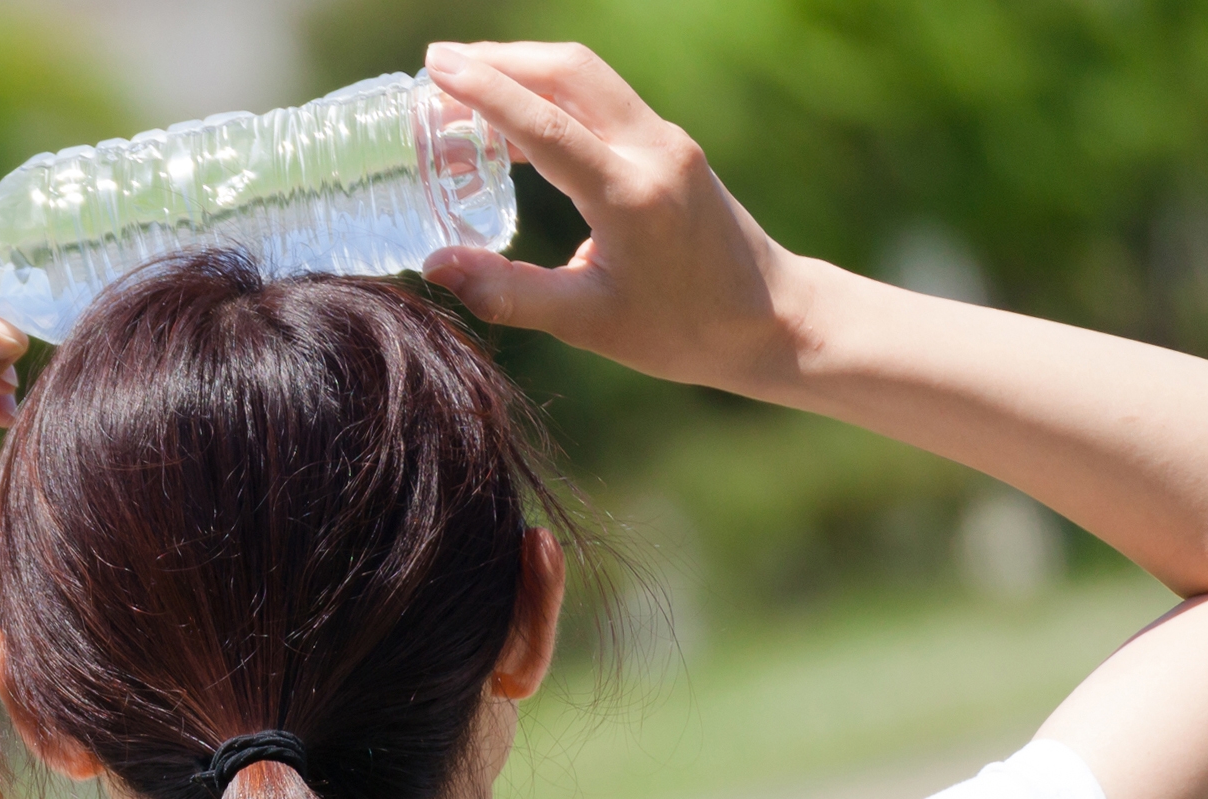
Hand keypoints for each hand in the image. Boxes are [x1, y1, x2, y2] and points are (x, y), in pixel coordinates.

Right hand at [419, 41, 806, 390]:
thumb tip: (436, 265)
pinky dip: (552, 95)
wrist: (771, 319)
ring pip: (587, 77)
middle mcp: (654, 152)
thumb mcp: (588, 324)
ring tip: (465, 89)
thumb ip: (509, 293)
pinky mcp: (669, 144)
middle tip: (439, 68)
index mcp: (631, 196)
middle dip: (501, 59)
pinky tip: (515, 125)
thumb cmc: (682, 330)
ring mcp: (666, 141)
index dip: (485, 91)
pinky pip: (601, 100)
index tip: (435, 65)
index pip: (547, 125)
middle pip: (570, 72)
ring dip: (526, 69)